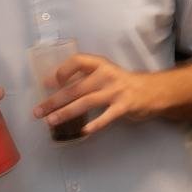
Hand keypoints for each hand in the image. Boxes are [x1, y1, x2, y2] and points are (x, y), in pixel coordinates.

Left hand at [32, 54, 162, 135]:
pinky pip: (106, 116)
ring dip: (66, 112)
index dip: (62, 71)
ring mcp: (116, 91)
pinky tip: (84, 131)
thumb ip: (85, 78)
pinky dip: (95, 124)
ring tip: (51, 121)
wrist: (152, 90)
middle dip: (54, 100)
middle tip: (38, 111)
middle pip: (76, 87)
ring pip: (86, 102)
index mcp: (100, 64)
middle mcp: (107, 75)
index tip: (48, 83)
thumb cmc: (122, 83)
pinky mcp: (124, 106)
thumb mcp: (105, 73)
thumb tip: (56, 86)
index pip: (78, 61)